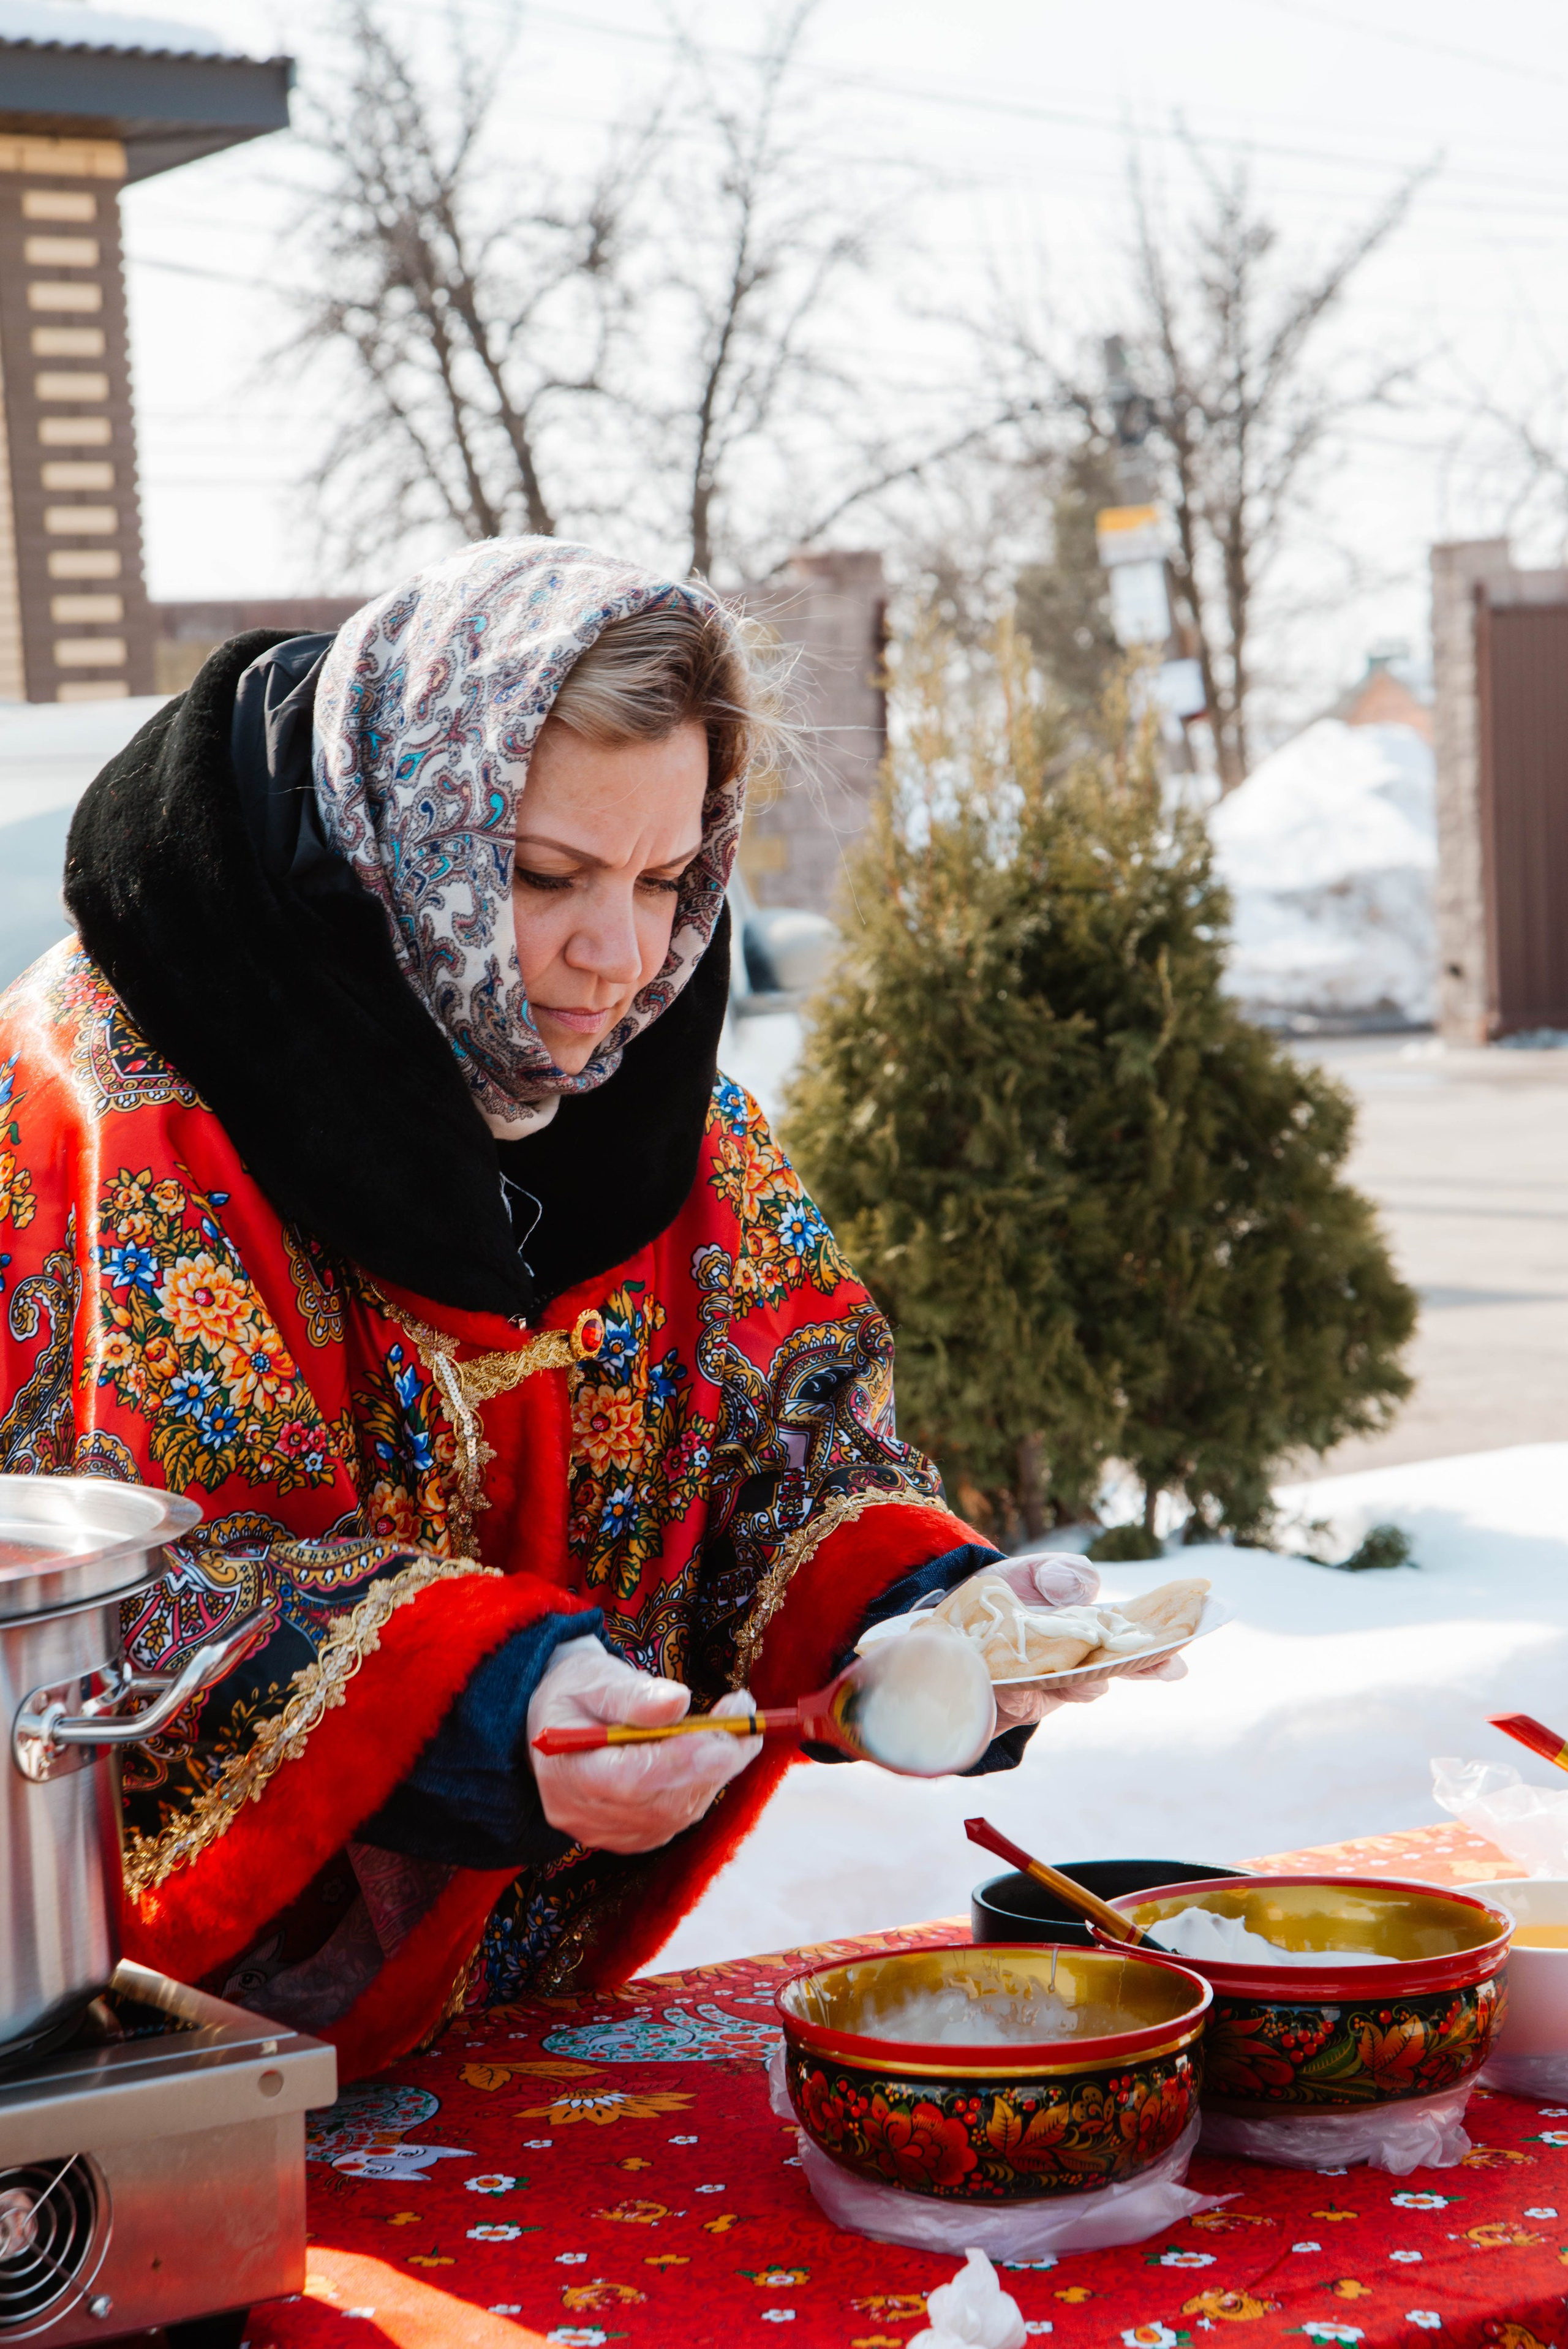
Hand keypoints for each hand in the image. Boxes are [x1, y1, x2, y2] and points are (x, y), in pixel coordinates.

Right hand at [527, 1637, 761, 1854]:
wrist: (558, 1725)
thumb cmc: (576, 1694)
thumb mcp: (595, 1679)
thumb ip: (634, 1695)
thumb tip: (679, 1702)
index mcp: (567, 1773)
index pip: (633, 1780)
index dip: (685, 1758)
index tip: (726, 1724)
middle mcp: (587, 1816)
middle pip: (665, 1801)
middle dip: (716, 1757)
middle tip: (744, 1713)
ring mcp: (611, 1834)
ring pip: (681, 1811)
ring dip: (717, 1768)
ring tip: (734, 1722)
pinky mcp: (634, 1837)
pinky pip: (681, 1816)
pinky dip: (704, 1782)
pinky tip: (711, 1749)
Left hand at [961, 1553, 1186, 1726]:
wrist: (941, 1634)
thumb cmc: (992, 1601)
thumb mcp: (1025, 1573)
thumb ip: (1059, 1572)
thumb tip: (1085, 1586)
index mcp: (1085, 1628)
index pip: (1132, 1633)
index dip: (1164, 1634)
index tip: (1190, 1632)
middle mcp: (1074, 1660)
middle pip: (1117, 1666)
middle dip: (1144, 1665)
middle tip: (1172, 1665)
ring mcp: (1047, 1684)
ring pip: (1080, 1686)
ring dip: (1092, 1681)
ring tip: (1098, 1675)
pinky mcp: (1016, 1700)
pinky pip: (1032, 1699)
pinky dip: (1038, 1690)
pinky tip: (1041, 1682)